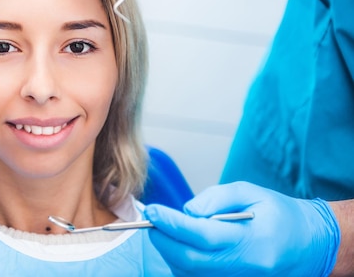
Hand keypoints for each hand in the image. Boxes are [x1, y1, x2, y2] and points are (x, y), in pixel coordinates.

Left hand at [145, 181, 339, 275]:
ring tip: (163, 229)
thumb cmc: (281, 214)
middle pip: (191, 261)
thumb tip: (186, 211)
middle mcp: (246, 267)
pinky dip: (181, 263)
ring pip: (192, 273)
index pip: (203, 236)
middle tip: (151, 221)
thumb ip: (216, 199)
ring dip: (170, 252)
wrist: (310, 244)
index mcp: (253, 241)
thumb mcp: (251, 192)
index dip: (172, 224)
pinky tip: (179, 244)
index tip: (152, 211)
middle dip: (164, 241)